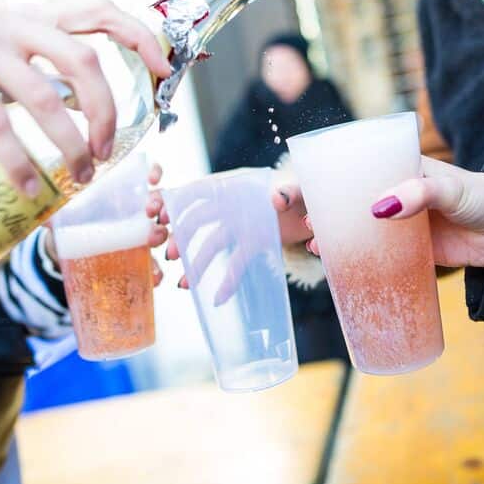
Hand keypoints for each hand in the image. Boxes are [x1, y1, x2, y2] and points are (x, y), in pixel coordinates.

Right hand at [0, 1, 171, 195]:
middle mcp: (12, 22)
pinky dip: (18, 161)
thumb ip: (44, 70)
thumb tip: (93, 112)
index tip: (164, 72)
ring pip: (43, 98)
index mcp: (34, 16)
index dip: (138, 36)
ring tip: (79, 177)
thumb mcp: (4, 56)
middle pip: (82, 61)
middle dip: (105, 111)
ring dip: (69, 145)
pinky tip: (30, 187)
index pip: (98, 11)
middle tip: (107, 151)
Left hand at [44, 161, 168, 268]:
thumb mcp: (64, 208)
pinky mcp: (136, 258)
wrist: (65, 247)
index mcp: (123, 190)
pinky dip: (155, 270)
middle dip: (161, 204)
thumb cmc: (71, 218)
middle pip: (161, 201)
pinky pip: (153, 263)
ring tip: (153, 242)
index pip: (148, 174)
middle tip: (151, 211)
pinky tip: (153, 276)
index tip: (152, 179)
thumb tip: (40, 198)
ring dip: (164, 234)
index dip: (155, 173)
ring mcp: (139, 234)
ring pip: (162, 230)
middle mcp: (137, 209)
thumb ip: (55, 204)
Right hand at [167, 180, 310, 289]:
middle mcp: (235, 205)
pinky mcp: (254, 244)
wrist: (319, 208)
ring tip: (184, 285)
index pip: (203, 189)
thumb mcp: (299, 188)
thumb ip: (288, 192)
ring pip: (212, 244)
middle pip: (200, 220)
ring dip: (196, 264)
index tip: (164, 216)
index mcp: (240, 185)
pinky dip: (226, 281)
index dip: (180, 201)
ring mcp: (242, 226)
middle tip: (172, 256)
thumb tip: (276, 200)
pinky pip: (235, 263)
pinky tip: (216, 298)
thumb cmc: (304, 191)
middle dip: (183, 237)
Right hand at [305, 156, 483, 268]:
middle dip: (326, 208)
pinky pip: (377, 253)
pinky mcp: (410, 249)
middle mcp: (397, 193)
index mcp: (402, 168)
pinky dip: (357, 257)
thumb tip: (380, 209)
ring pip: (360, 227)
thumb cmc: (482, 198)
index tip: (308, 187)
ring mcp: (402, 222)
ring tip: (317, 244)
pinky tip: (339, 264)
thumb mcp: (451, 190)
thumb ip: (420, 194)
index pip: (359, 166)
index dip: (330, 175)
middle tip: (306, 220)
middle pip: (352, 198)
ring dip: (337, 234)